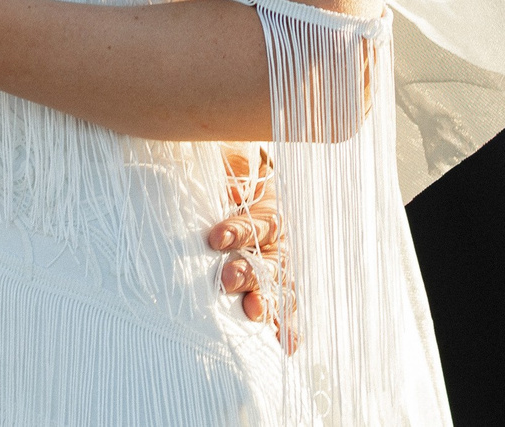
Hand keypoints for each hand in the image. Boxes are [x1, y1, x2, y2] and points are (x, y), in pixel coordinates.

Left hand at [208, 145, 297, 352]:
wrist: (239, 180)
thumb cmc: (228, 173)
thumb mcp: (228, 159)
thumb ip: (230, 165)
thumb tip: (231, 186)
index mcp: (269, 206)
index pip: (260, 222)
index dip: (239, 231)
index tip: (215, 239)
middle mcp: (278, 239)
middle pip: (271, 259)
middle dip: (249, 272)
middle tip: (226, 280)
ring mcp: (278, 263)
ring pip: (280, 285)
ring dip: (268, 301)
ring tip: (255, 314)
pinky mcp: (274, 285)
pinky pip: (285, 306)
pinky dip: (287, 326)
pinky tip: (288, 345)